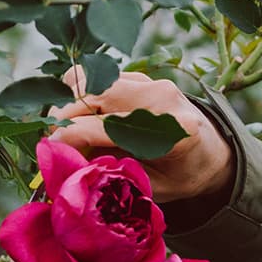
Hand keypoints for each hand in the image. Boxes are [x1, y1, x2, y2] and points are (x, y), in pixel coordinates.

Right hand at [50, 70, 234, 202]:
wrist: (210, 151)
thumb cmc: (180, 175)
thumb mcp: (150, 185)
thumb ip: (113, 171)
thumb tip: (66, 160)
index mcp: (174, 131)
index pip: (111, 126)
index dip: (74, 135)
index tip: (51, 147)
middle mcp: (164, 98)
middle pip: (97, 93)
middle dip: (66, 115)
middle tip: (52, 140)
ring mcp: (152, 82)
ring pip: (93, 78)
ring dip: (70, 100)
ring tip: (65, 127)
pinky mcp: (141, 77)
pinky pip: (98, 76)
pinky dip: (80, 93)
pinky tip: (79, 115)